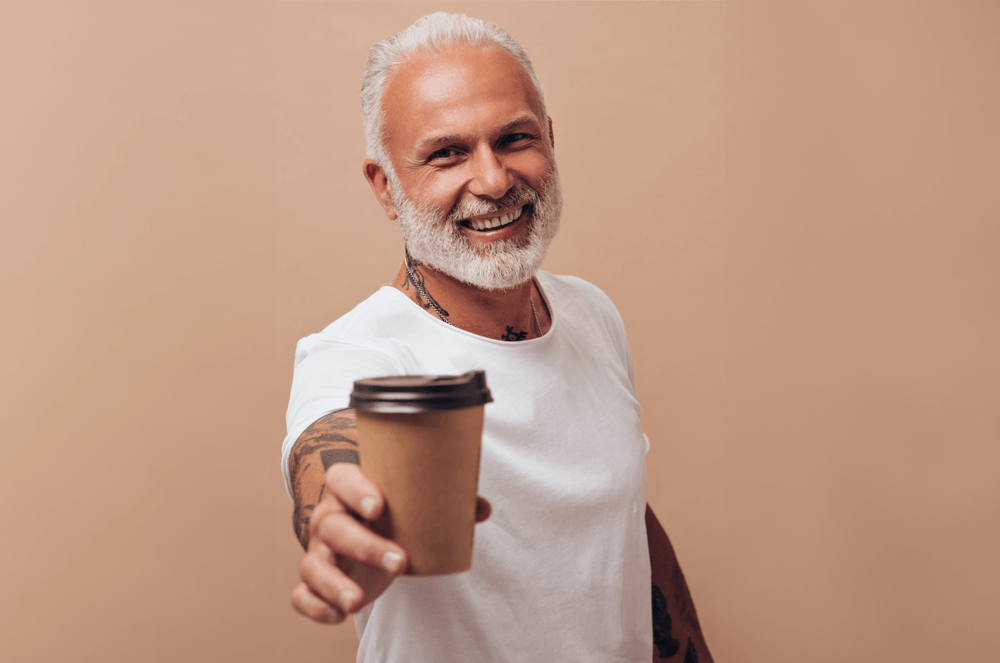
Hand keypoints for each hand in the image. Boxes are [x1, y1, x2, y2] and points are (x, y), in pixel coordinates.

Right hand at [291, 462, 490, 623]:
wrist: (360, 528)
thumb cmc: (390, 512)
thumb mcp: (412, 504)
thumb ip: (445, 503)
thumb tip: (482, 507)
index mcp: (349, 488)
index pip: (343, 479)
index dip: (357, 491)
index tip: (380, 506)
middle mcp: (329, 517)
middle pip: (334, 527)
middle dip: (364, 546)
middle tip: (399, 562)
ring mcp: (318, 549)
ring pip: (312, 564)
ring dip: (333, 584)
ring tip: (356, 602)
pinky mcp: (315, 580)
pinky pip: (302, 594)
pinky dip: (314, 606)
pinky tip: (337, 616)